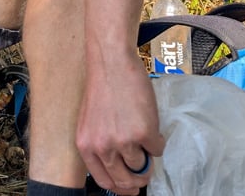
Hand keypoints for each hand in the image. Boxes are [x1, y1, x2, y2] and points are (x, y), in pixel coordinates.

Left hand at [76, 54, 164, 194]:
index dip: (121, 187)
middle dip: (138, 179)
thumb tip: (120, 168)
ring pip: (143, 166)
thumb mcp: (90, 121)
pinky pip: (158, 149)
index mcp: (86, 145)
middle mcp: (102, 147)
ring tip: (143, 133)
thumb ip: (100, 145)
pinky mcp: (144, 133)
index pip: (104, 181)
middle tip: (145, 170)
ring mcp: (123, 141)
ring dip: (148, 155)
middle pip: (125, 181)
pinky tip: (148, 119)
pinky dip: (158, 139)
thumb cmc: (102, 87)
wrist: (111, 62)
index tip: (131, 187)